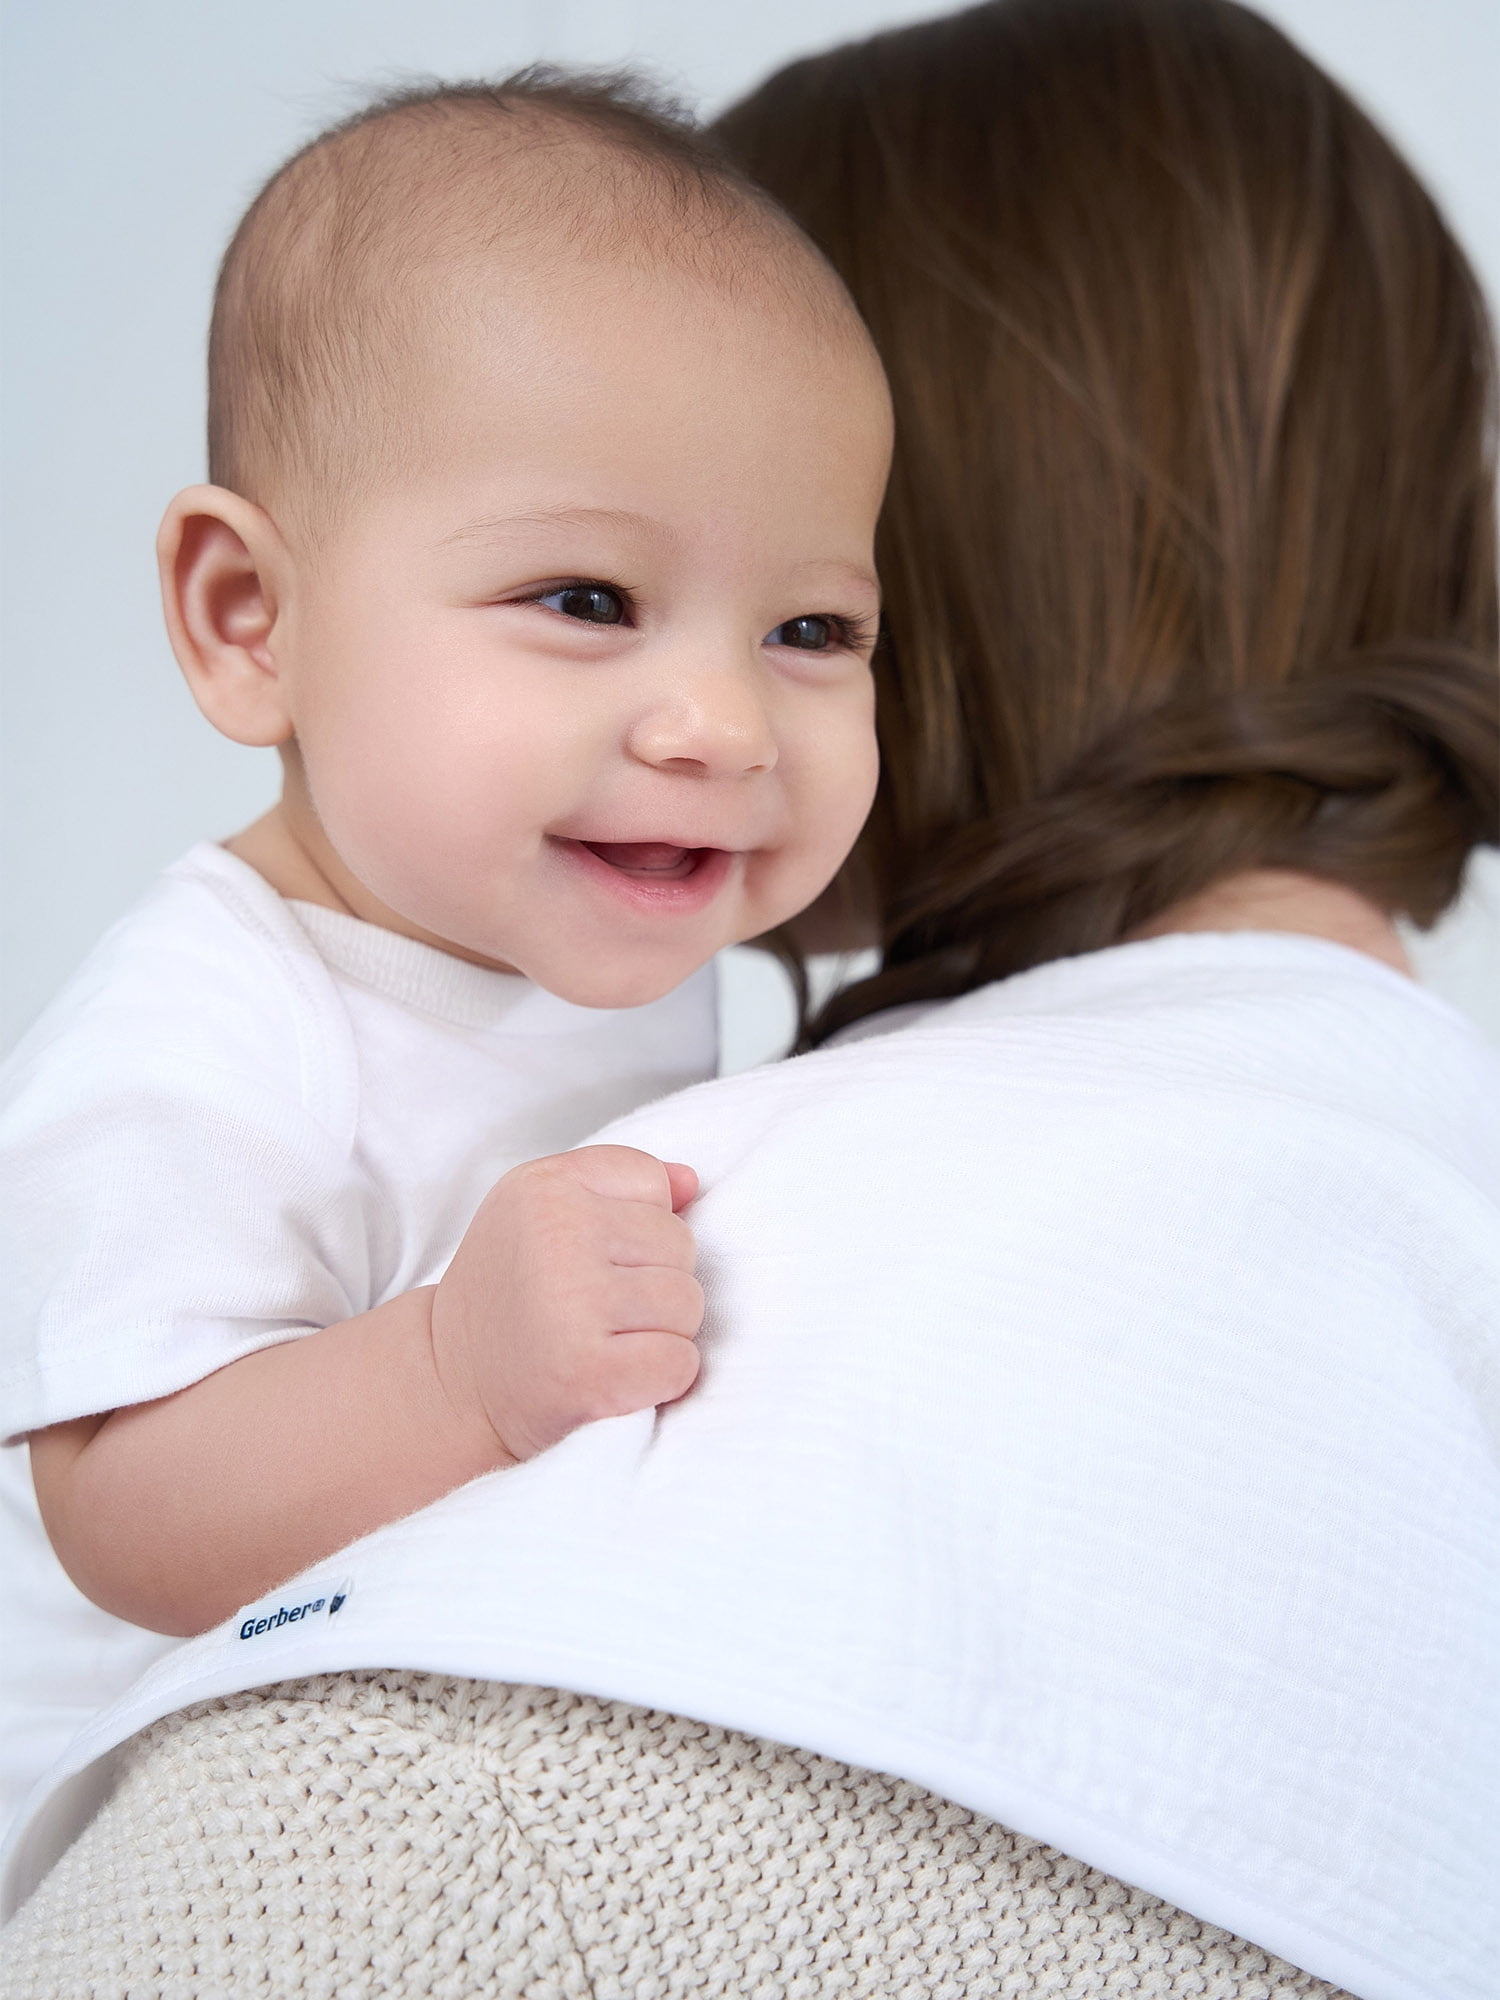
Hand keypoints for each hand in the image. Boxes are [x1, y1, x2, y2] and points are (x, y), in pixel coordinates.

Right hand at [429, 1145, 703, 1464]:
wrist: (450, 1385)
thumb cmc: (510, 1295)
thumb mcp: (539, 1212)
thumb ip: (615, 1184)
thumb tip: (690, 1181)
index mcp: (544, 1185)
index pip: (654, 1183)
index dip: (637, 1228)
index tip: (592, 1258)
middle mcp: (555, 1235)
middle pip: (680, 1244)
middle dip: (654, 1280)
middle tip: (598, 1309)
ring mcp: (571, 1304)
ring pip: (688, 1303)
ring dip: (663, 1331)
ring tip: (606, 1341)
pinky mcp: (587, 1373)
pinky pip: (681, 1363)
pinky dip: (664, 1378)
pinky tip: (617, 1376)